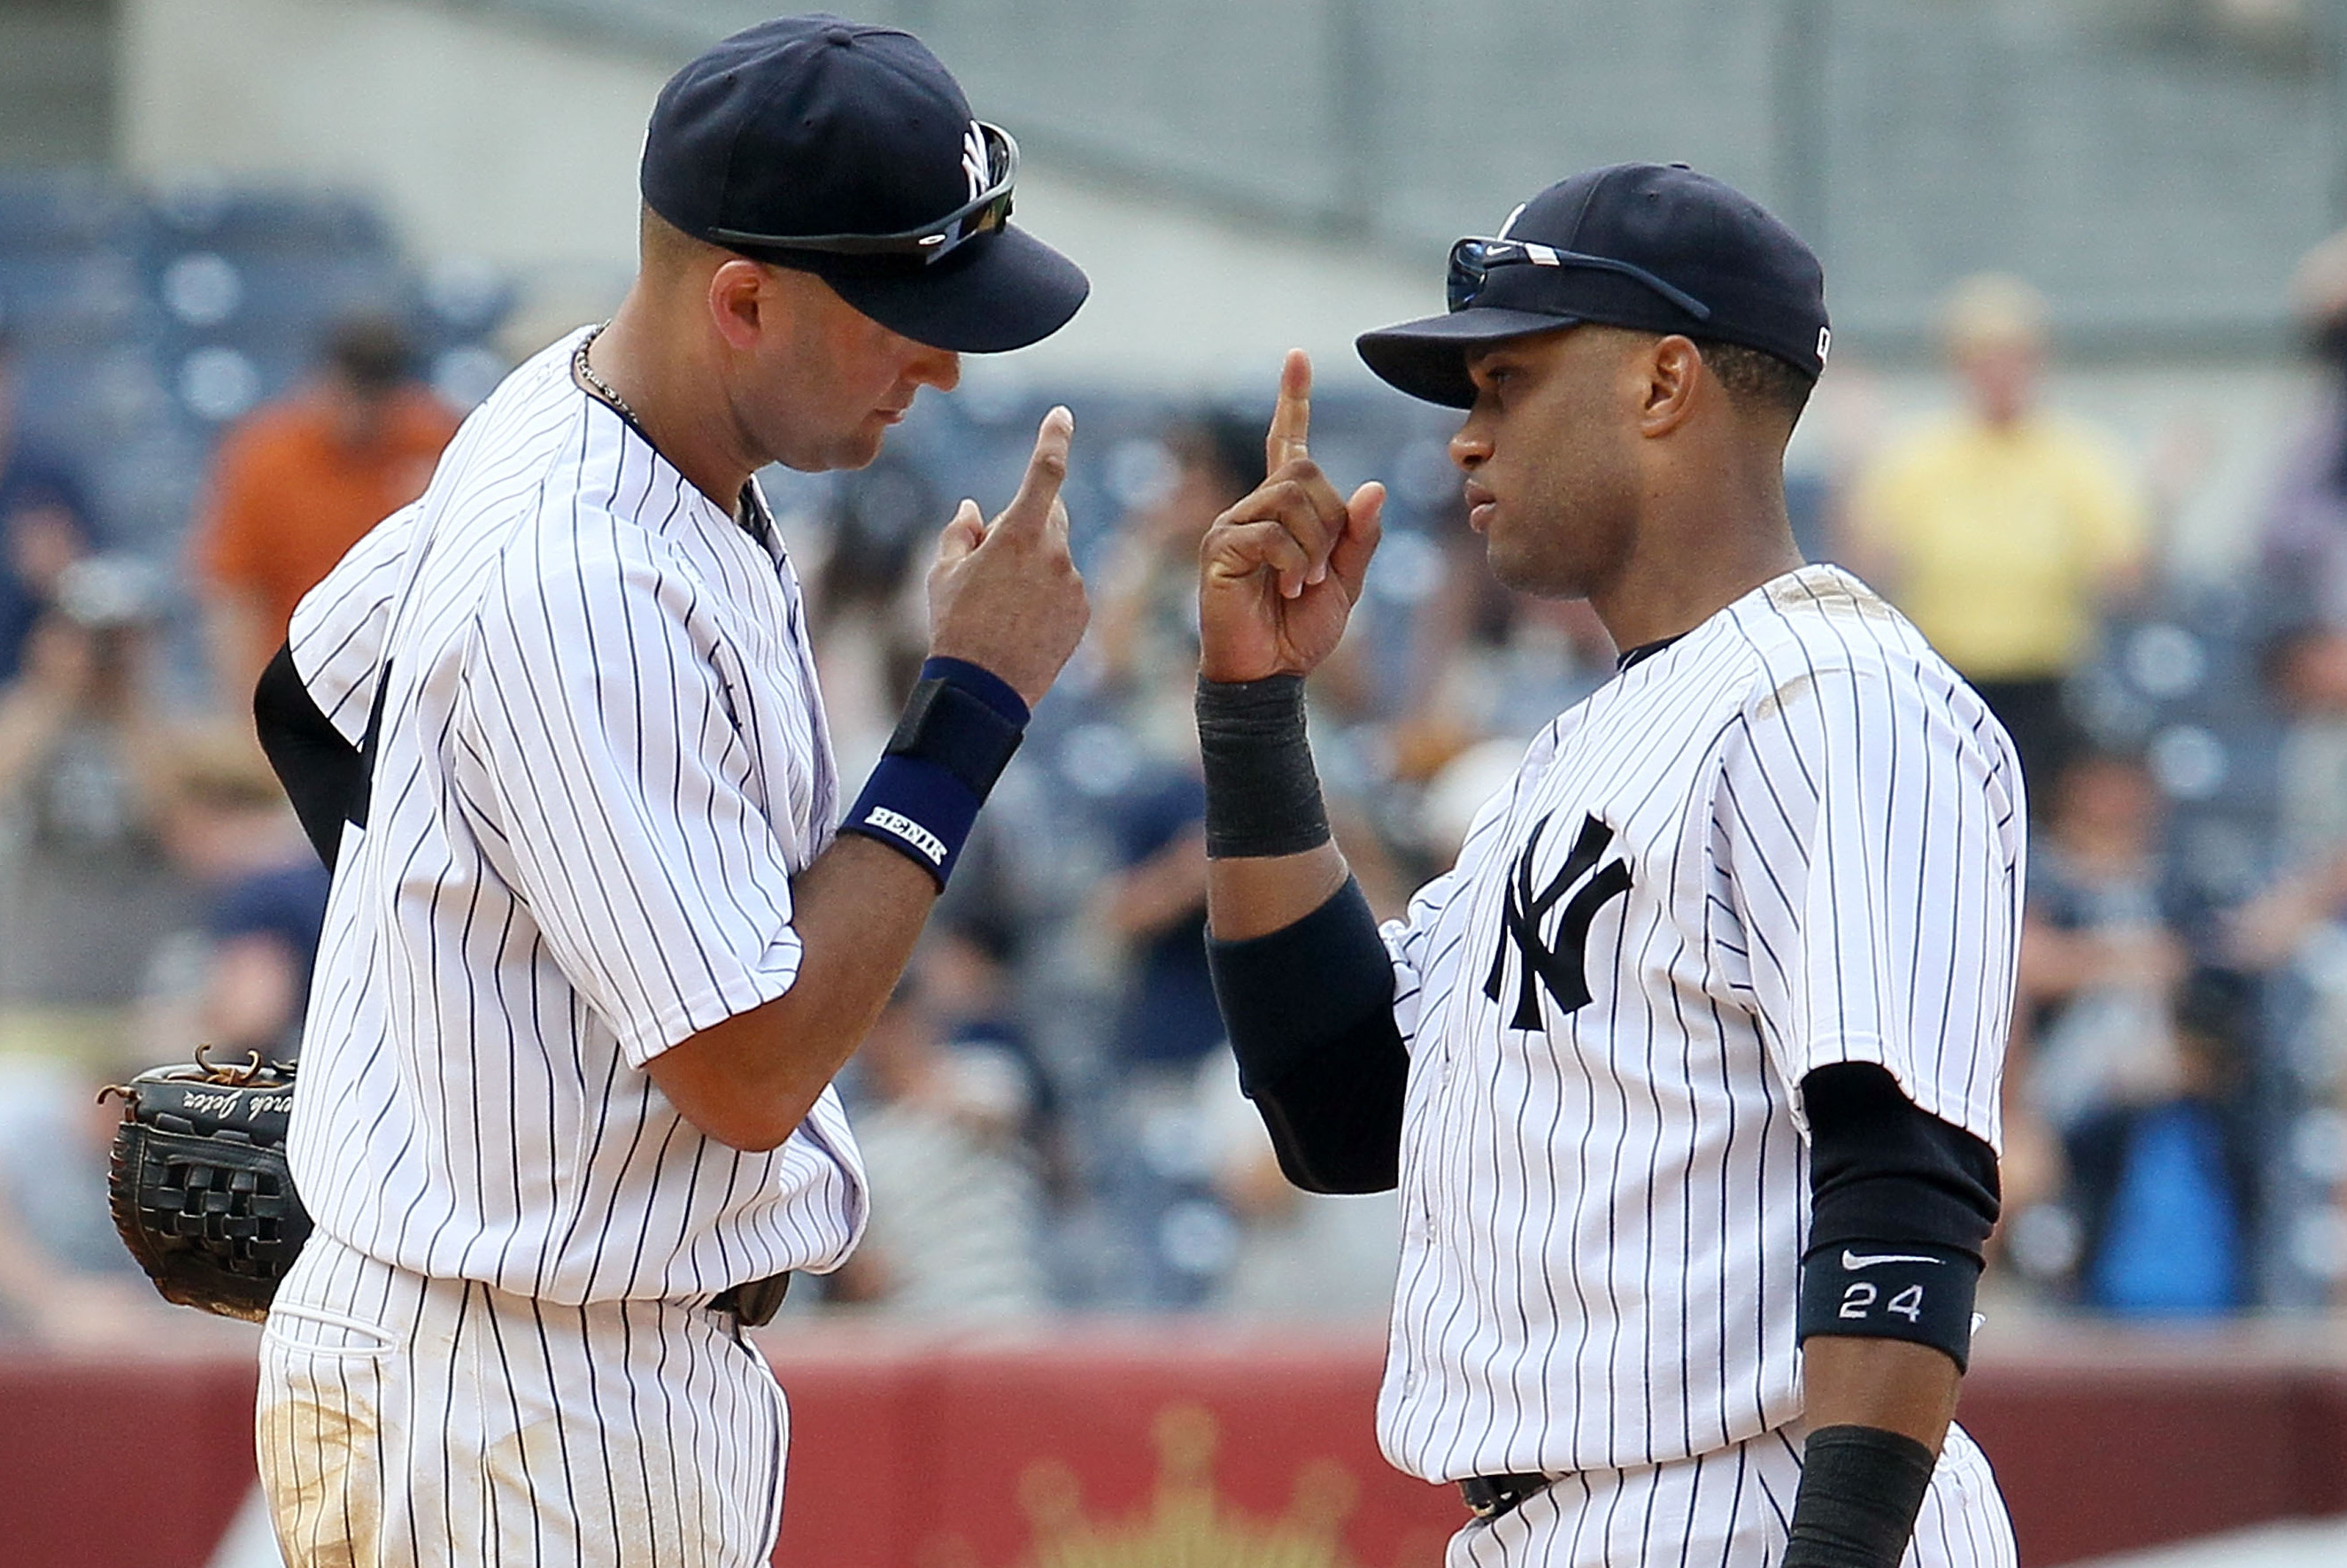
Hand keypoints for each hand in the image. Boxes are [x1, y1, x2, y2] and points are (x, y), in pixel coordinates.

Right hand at [926, 407, 1090, 706]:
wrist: (984, 688)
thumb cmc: (956, 626)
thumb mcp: (943, 573)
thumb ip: (961, 532)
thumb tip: (973, 509)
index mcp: (1020, 533)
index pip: (1045, 472)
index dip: (1054, 439)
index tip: (1062, 416)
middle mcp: (1055, 553)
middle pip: (1048, 515)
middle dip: (1025, 523)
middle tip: (991, 560)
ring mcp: (1073, 583)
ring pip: (1055, 556)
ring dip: (1034, 565)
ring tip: (1001, 606)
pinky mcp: (1082, 611)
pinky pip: (1065, 587)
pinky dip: (1047, 595)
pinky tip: (1021, 624)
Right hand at [1197, 350, 1383, 682]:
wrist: (1267, 676)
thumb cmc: (1300, 631)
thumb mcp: (1345, 583)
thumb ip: (1359, 538)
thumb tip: (1373, 487)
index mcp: (1283, 510)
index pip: (1289, 443)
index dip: (1294, 400)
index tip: (1298, 357)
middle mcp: (1253, 507)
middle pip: (1305, 471)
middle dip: (1330, 521)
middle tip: (1319, 570)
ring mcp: (1232, 524)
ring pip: (1291, 499)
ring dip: (1311, 548)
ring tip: (1299, 585)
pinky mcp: (1219, 547)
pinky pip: (1271, 533)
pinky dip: (1290, 564)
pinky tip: (1281, 590)